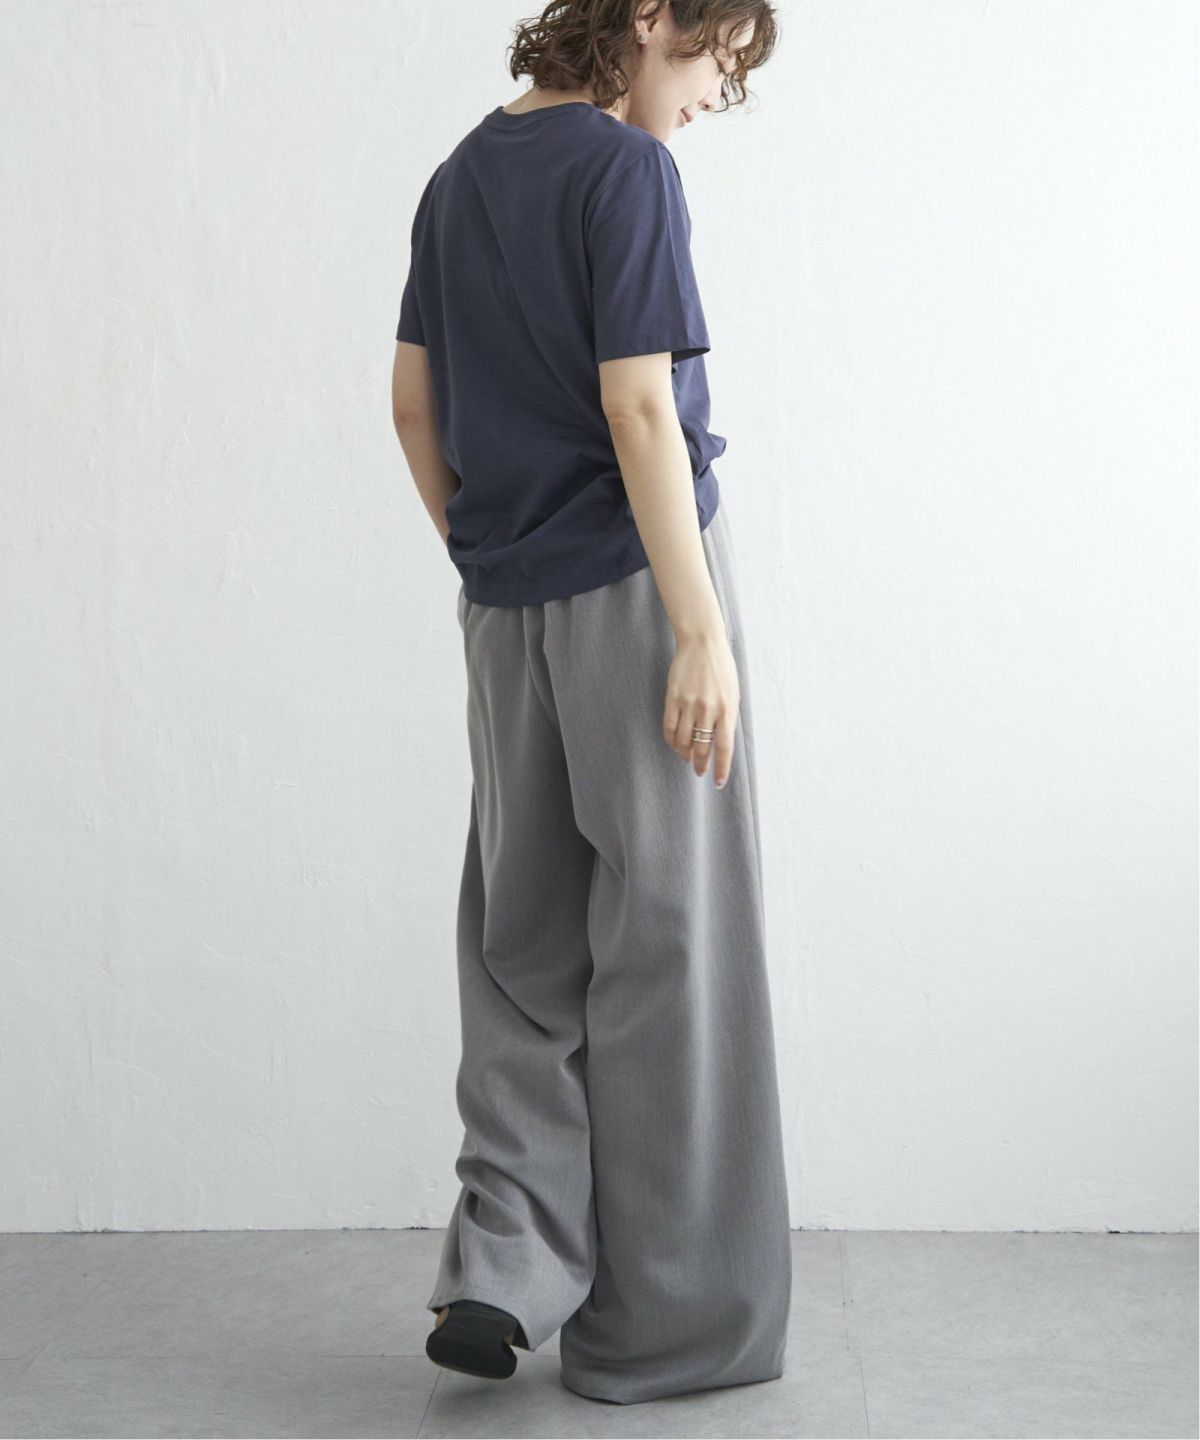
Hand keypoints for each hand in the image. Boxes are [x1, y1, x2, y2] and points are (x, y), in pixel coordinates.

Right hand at [663, 630, 739, 787]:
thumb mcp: (733, 693)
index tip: (717, 782)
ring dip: (684, 753)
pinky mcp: (673, 698)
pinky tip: (674, 744)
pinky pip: (669, 727)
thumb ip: (728, 716)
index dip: (721, 768)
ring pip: (683, 740)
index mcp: (727, 709)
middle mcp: (708, 709)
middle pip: (702, 747)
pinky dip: (671, 740)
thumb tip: (721, 741)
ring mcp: (689, 704)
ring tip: (687, 757)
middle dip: (701, 764)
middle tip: (699, 771)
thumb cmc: (721, 667)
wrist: (702, 642)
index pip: (724, 747)